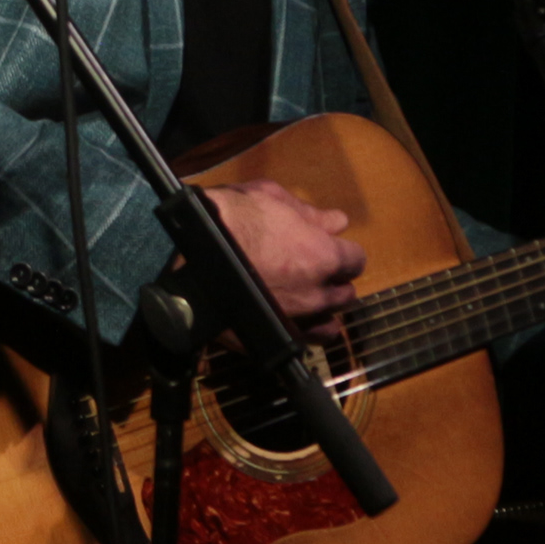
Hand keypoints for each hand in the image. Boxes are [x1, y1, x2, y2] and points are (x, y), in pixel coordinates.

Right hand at [195, 179, 367, 331]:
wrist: (188, 253)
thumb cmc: (231, 217)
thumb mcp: (272, 198)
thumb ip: (309, 213)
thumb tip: (337, 222)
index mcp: (324, 256)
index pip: (356, 260)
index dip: (345, 253)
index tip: (331, 248)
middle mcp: (317, 294)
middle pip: (345, 295)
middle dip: (335, 282)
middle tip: (316, 272)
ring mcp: (295, 321)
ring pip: (329, 325)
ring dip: (323, 312)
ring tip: (306, 301)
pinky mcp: (271, 339)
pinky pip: (300, 344)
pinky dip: (302, 334)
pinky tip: (292, 323)